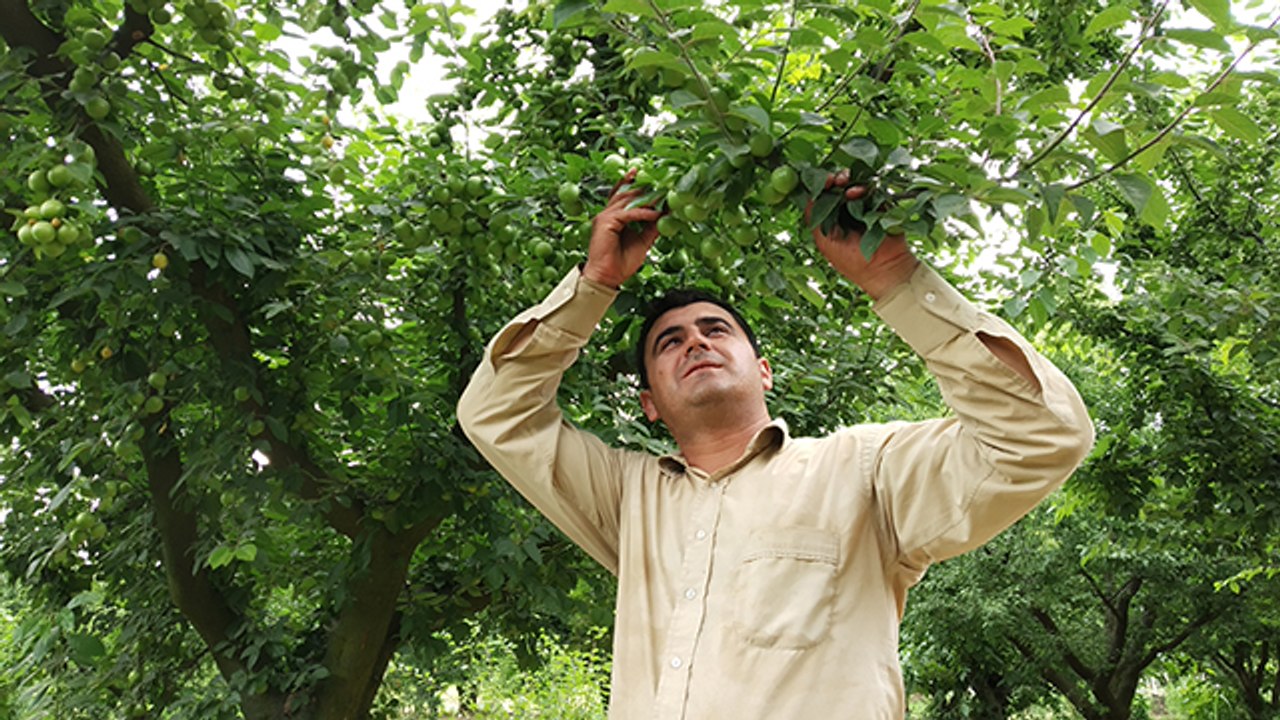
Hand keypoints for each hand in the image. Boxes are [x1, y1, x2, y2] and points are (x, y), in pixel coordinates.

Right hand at [581, 169, 662, 287]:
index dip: (635, 184)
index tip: (651, 176)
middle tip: (663, 182)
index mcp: (614, 216)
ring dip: (647, 198)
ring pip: (627, 200)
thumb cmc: (621, 262)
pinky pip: (627, 213)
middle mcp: (608, 213)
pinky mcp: (606, 222)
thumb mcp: (643, 241)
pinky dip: (642, 213)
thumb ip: (651, 227)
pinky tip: (655, 214)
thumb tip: (665, 215)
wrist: (608, 277)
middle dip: (645, 187)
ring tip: (663, 195)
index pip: (624, 194)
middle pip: (626, 192)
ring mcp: (605, 216)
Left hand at [806, 171, 917, 299]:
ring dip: (848, 181)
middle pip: (838, 187)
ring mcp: (864, 207)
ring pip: (854, 185)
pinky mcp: (880, 205)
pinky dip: (864, 187)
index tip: (822, 182)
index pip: (823, 196)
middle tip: (834, 180)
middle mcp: (847, 211)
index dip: (821, 186)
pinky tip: (858, 192)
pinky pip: (872, 189)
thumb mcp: (825, 242)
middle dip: (835, 180)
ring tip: (846, 186)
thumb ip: (814, 221)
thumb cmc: (852, 262)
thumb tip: (808, 198)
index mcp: (832, 219)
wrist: (884, 269)